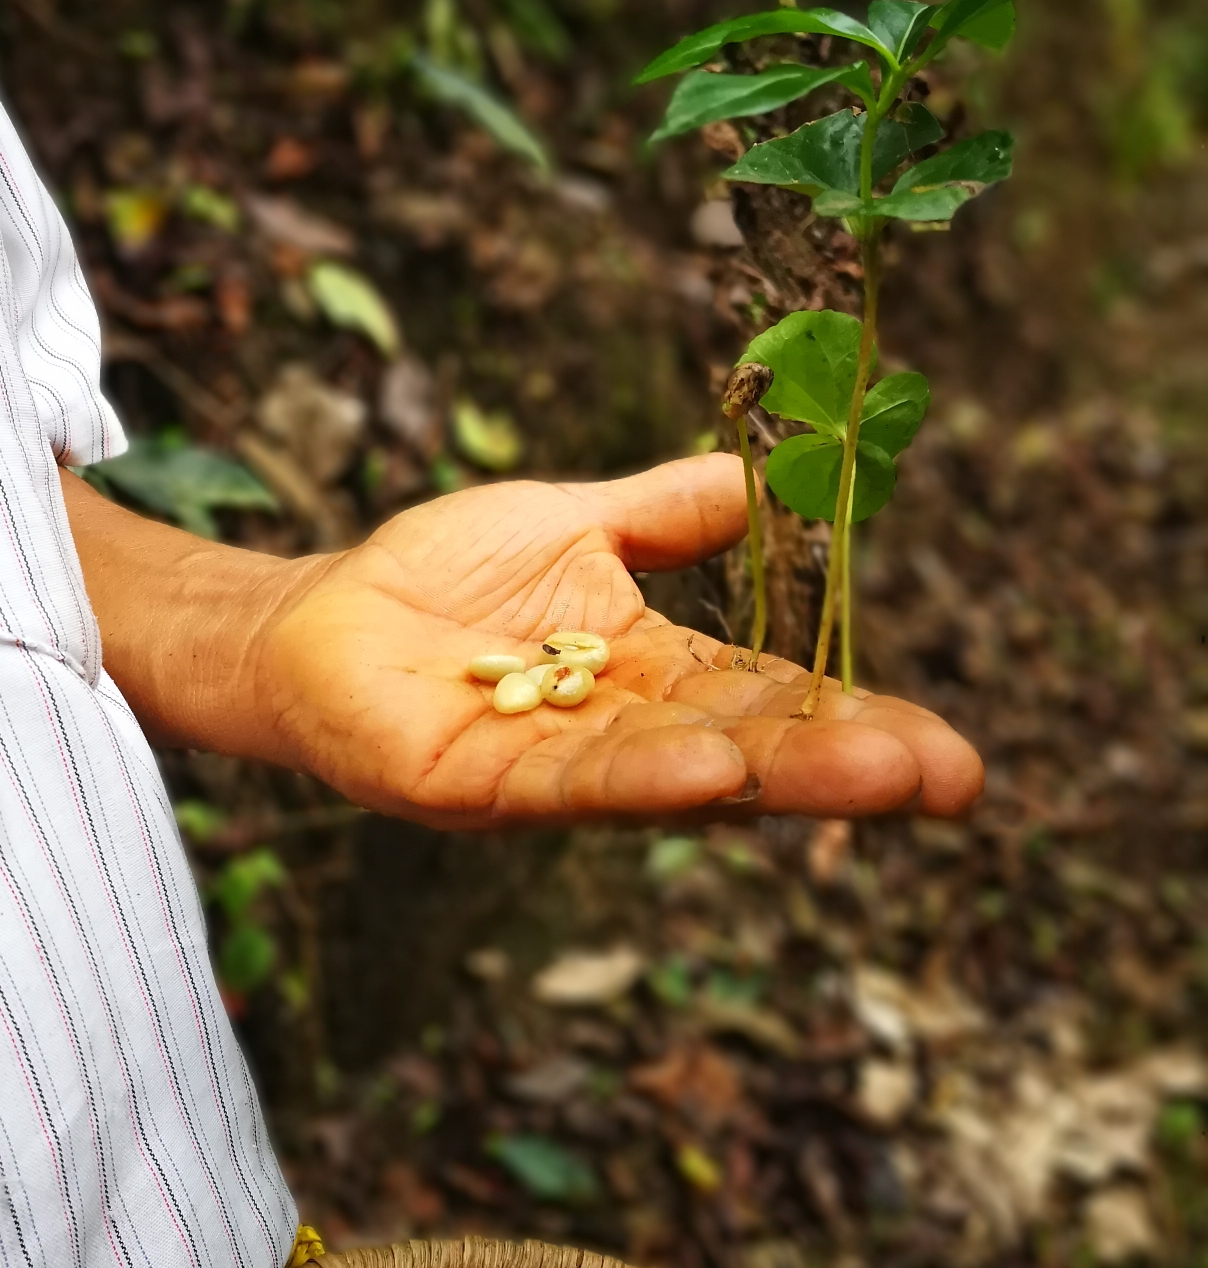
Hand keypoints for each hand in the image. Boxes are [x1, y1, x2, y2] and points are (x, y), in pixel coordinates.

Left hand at [226, 456, 981, 827]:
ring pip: (677, 777)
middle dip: (846, 767)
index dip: (857, 724)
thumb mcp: (575, 525)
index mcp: (654, 679)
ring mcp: (552, 771)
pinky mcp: (477, 785)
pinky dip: (643, 778)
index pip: (773, 707)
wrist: (315, 613)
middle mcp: (620, 739)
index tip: (952, 755)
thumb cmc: (440, 575)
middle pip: (748, 756)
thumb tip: (763, 482)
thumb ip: (666, 514)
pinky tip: (712, 774)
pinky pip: (570, 782)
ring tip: (876, 778)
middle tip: (950, 780)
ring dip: (775, 779)